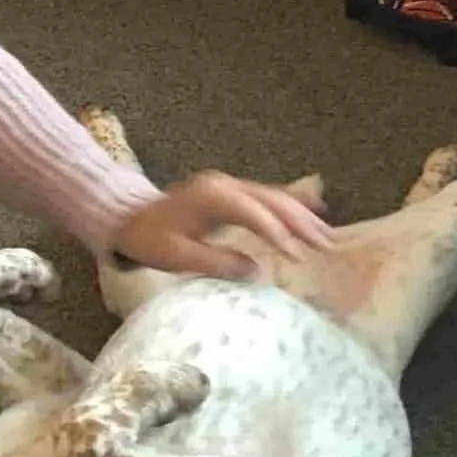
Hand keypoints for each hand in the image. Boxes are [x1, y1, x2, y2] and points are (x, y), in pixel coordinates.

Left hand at [111, 171, 338, 281]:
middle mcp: (224, 185)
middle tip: (326, 246)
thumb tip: (256, 271)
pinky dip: (291, 204)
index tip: (298, 255)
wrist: (129, 218)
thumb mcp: (176, 256)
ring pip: (273, 197)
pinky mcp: (230, 192)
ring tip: (327, 237)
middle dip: (301, 223)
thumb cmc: (150, 239)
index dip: (278, 233)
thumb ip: (215, 262)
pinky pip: (266, 196)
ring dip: (301, 216)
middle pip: (271, 201)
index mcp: (211, 197)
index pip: (253, 213)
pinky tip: (315, 208)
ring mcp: (228, 185)